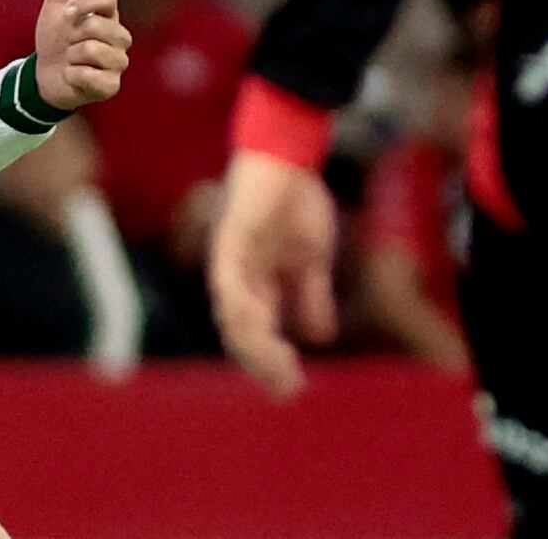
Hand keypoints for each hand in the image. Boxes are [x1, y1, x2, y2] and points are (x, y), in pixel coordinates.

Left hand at [33, 0, 131, 110]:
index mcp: (109, 14)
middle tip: (68, 44)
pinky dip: (72, 76)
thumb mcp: (57, 2)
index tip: (65, 13)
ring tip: (71, 60)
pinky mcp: (111, 86)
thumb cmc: (56, 36)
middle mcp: (119, 37)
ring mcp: (118, 63)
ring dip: (70, 56)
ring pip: (92, 51)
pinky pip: (90, 76)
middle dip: (71, 35)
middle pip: (97, 26)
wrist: (44, 75)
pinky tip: (73, 76)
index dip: (84, 3)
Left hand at [208, 150, 338, 398]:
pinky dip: (241, 307)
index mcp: (257, 288)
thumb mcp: (313, 260)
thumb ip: (311, 297)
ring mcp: (231, 264)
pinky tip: (259, 326)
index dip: (271, 364)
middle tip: (287, 387)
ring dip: (254, 345)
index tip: (293, 388)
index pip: (257, 337)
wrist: (291, 157)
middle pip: (241, 336)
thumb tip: (320, 339)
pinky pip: (227, 283)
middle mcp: (238, 282)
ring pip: (232, 317)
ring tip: (279, 365)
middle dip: (263, 365)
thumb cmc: (297, 203)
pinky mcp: (229, 242)